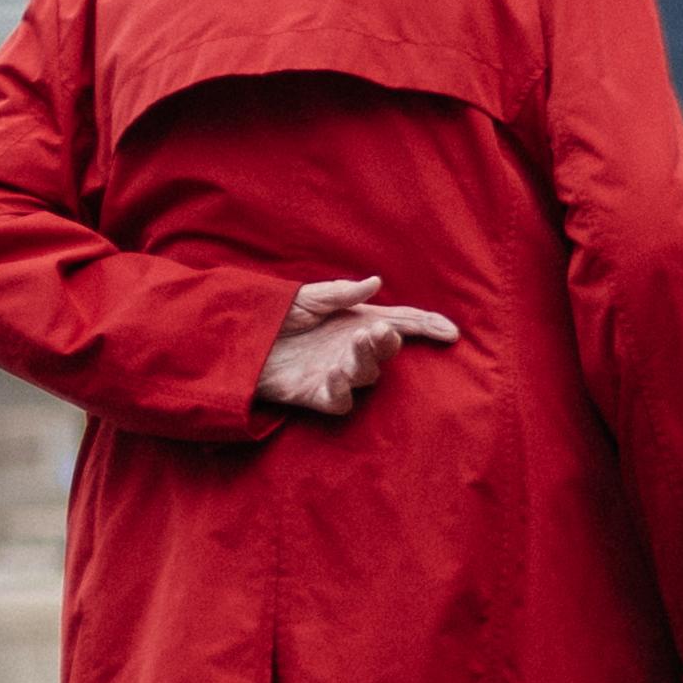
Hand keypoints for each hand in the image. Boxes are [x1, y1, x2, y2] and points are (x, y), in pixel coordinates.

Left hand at [256, 275, 456, 420]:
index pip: (401, 323)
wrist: (232, 340)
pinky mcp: (316, 395)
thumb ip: (339, 293)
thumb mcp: (304, 296)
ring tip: (354, 344)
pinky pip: (340, 400)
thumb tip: (376, 282)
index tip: (451, 332)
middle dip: (388, 341)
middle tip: (380, 330)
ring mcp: (336, 373)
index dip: (427, 327)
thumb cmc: (270, 315)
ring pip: (367, 374)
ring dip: (365, 360)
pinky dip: (343, 389)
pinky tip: (336, 373)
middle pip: (386, 350)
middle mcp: (351, 349)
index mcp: (355, 322)